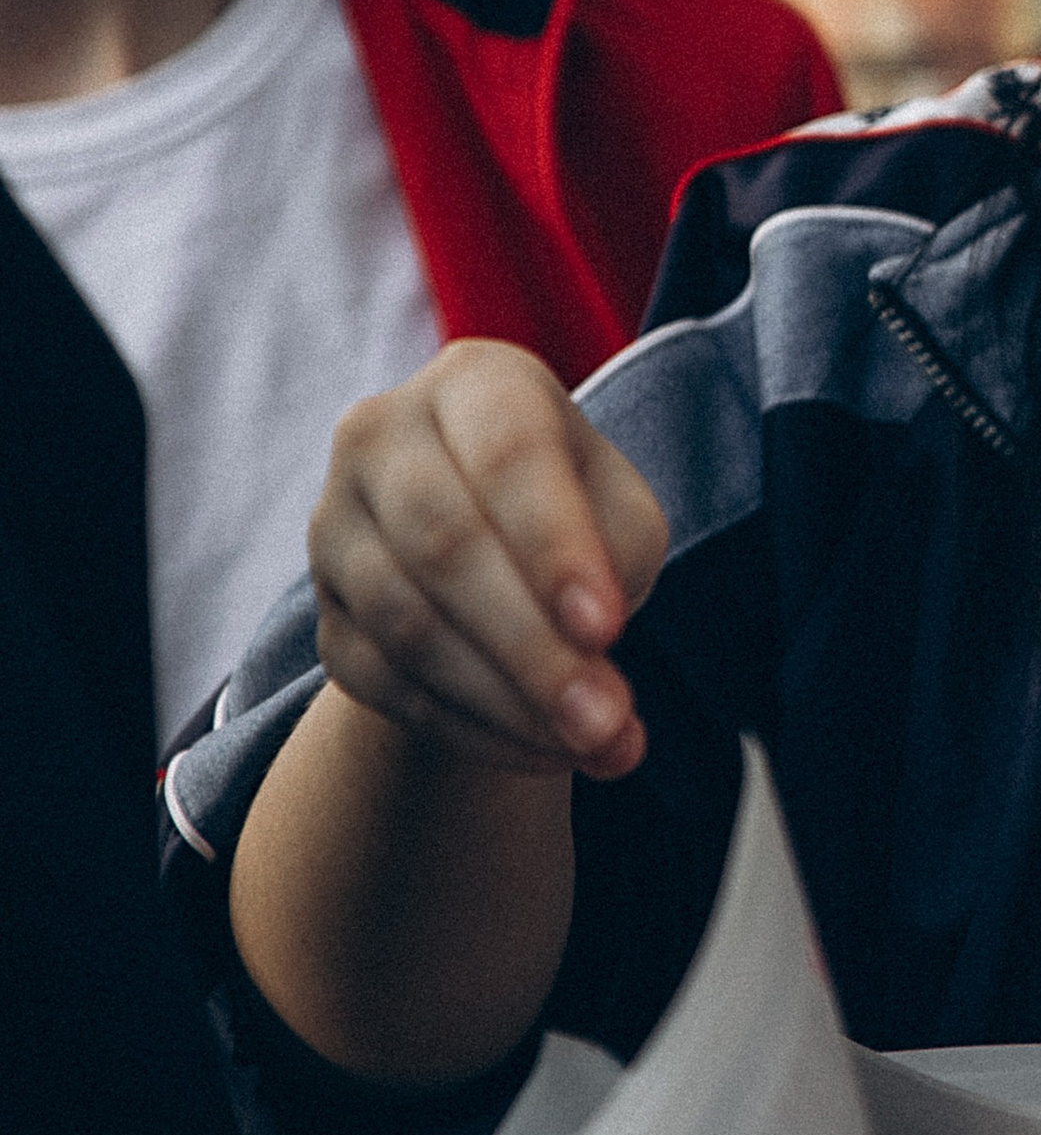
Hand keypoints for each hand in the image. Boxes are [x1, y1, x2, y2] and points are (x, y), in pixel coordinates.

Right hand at [310, 340, 667, 779]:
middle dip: (532, 648)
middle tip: (606, 721)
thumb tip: (590, 667)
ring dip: (507, 702)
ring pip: (409, 626)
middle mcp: (382, 437)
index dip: (554, 546)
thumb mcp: (619, 511)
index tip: (608, 630)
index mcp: (475, 382)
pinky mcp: (326, 615)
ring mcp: (335, 527)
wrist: (494, 554)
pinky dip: (471, 729)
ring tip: (593, 745)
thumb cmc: (574, 511)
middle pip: (444, 546)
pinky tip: (541, 752)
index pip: (507, 455)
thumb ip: (615, 566)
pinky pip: (387, 685)